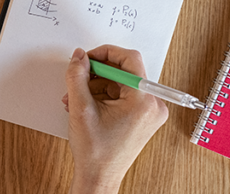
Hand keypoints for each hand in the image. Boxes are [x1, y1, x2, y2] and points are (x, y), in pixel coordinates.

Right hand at [63, 46, 168, 193]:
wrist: (99, 176)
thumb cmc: (95, 151)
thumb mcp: (80, 108)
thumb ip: (77, 76)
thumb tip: (78, 56)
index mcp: (144, 101)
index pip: (130, 60)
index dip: (105, 53)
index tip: (88, 58)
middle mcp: (153, 105)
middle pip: (124, 71)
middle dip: (97, 73)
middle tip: (78, 80)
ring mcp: (149, 112)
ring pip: (121, 83)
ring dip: (96, 85)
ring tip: (76, 98)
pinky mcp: (142, 117)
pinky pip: (123, 94)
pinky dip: (103, 95)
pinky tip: (87, 105)